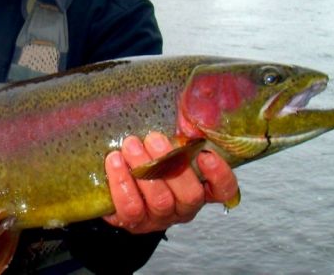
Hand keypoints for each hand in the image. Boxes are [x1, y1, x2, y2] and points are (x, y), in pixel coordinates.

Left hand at [102, 132, 237, 233]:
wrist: (111, 186)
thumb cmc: (145, 159)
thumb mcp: (163, 147)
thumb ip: (176, 135)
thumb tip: (186, 110)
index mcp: (198, 188)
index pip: (222, 190)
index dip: (219, 175)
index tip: (206, 154)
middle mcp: (183, 207)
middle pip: (190, 195)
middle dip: (171, 163)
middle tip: (153, 138)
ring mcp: (159, 218)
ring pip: (160, 200)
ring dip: (145, 168)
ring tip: (130, 144)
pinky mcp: (134, 222)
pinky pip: (131, 207)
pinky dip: (122, 181)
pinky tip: (114, 160)